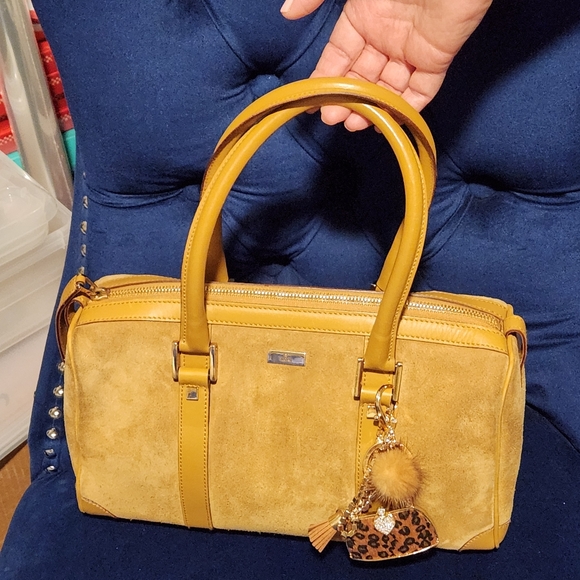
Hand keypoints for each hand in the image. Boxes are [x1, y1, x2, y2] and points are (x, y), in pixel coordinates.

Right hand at [281, 0, 491, 129]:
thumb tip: (286, 13)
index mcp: (362, 16)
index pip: (338, 55)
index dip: (325, 79)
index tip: (313, 103)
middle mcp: (384, 36)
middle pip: (362, 76)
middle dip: (347, 99)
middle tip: (334, 119)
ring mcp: (411, 50)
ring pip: (387, 87)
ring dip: (371, 109)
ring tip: (355, 124)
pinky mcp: (437, 59)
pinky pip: (420, 90)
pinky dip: (405, 109)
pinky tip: (387, 124)